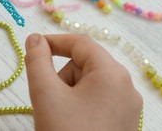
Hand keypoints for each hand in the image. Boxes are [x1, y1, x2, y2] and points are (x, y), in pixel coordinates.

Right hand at [25, 34, 142, 130]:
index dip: (55, 41)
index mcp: (112, 73)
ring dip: (70, 91)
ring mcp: (129, 105)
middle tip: (50, 99)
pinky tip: (73, 122)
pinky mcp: (126, 121)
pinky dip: (81, 103)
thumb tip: (35, 39)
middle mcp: (126, 86)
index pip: (81, 43)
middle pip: (86, 64)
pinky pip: (99, 99)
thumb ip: (37, 61)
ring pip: (91, 82)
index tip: (33, 47)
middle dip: (63, 75)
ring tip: (61, 115)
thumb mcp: (46, 94)